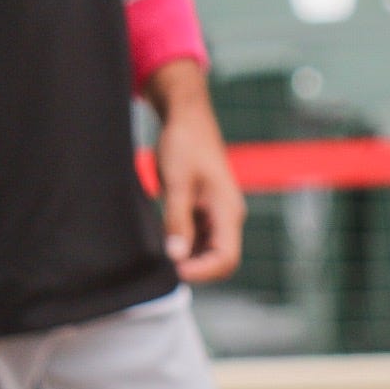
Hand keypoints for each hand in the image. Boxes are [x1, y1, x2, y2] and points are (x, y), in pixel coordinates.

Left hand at [149, 59, 244, 281]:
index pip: (226, 258)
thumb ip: (178, 221)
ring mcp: (217, 213)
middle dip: (195, 267)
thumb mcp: (177, 182)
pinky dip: (183, 245)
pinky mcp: (205, 209)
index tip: (174, 269)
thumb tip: (177, 256)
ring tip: (161, 249)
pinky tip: (164, 237)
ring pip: (208, 251)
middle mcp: (228, 215)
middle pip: (220, 259)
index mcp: (228, 209)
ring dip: (188, 257)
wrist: (187, 117)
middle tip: (164, 263)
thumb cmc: (185, 143)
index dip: (202, 271)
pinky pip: (199, 238)